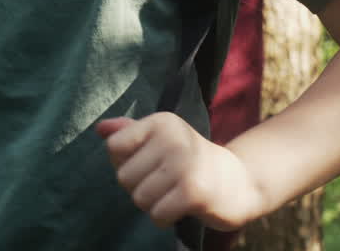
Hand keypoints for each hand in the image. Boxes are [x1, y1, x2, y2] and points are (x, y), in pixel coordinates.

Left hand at [96, 113, 265, 230]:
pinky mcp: (194, 192)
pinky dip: (164, 218)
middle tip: (164, 183)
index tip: (146, 163)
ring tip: (172, 194)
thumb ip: (130, 132)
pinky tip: (179, 208)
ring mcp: (184, 165)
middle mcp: (172, 138)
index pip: (114, 147)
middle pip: (123, 177)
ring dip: (152, 204)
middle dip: (139, 187)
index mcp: (161, 122)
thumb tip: (100, 129)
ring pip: (138, 199)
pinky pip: (156, 215)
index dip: (123, 162)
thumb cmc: (190, 159)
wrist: (239, 181)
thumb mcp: (162, 138)